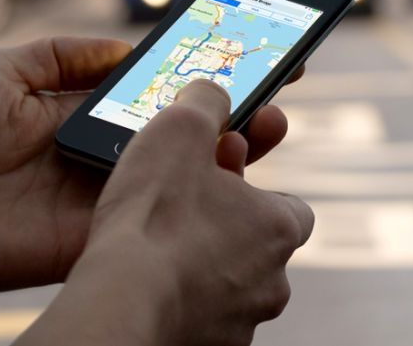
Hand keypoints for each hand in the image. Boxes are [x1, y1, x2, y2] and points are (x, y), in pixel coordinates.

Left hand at [0, 37, 302, 290]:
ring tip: (265, 130)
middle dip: (234, 120)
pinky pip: (158, 223)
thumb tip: (126, 51)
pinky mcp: (100, 236)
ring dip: (231, 159)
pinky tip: (232, 176)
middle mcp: (105, 157)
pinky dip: (201, 205)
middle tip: (274, 99)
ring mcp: (107, 198)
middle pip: (183, 142)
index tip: (250, 60)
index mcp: (84, 118)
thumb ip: (66, 56)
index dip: (204, 83)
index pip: (159, 100)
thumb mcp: (7, 69)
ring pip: (183, 183)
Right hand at [15, 80, 313, 345]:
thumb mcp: (181, 129)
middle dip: (223, 228)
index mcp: (280, 228)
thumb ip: (206, 102)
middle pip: (255, 248)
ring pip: (227, 287)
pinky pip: (200, 318)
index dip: (255, 192)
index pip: (291, 208)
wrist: (121, 303)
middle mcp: (272, 281)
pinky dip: (181, 302)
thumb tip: (213, 91)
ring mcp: (241, 322)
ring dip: (201, 267)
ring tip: (156, 250)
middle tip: (181, 211)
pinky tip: (148, 285)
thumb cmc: (155, 216)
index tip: (223, 184)